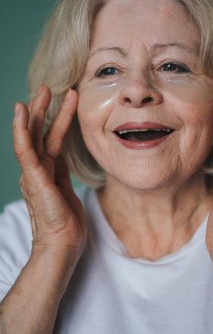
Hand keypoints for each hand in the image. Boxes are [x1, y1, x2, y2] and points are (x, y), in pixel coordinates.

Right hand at [13, 86, 86, 258]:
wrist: (62, 246)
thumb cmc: (66, 223)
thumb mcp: (66, 191)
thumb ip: (60, 173)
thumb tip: (61, 159)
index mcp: (47, 171)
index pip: (51, 139)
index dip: (58, 119)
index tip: (67, 100)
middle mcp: (37, 169)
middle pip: (39, 133)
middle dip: (44, 110)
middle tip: (49, 88)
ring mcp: (33, 174)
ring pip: (32, 137)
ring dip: (35, 113)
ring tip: (41, 91)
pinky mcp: (33, 179)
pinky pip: (25, 151)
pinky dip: (23, 130)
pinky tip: (23, 112)